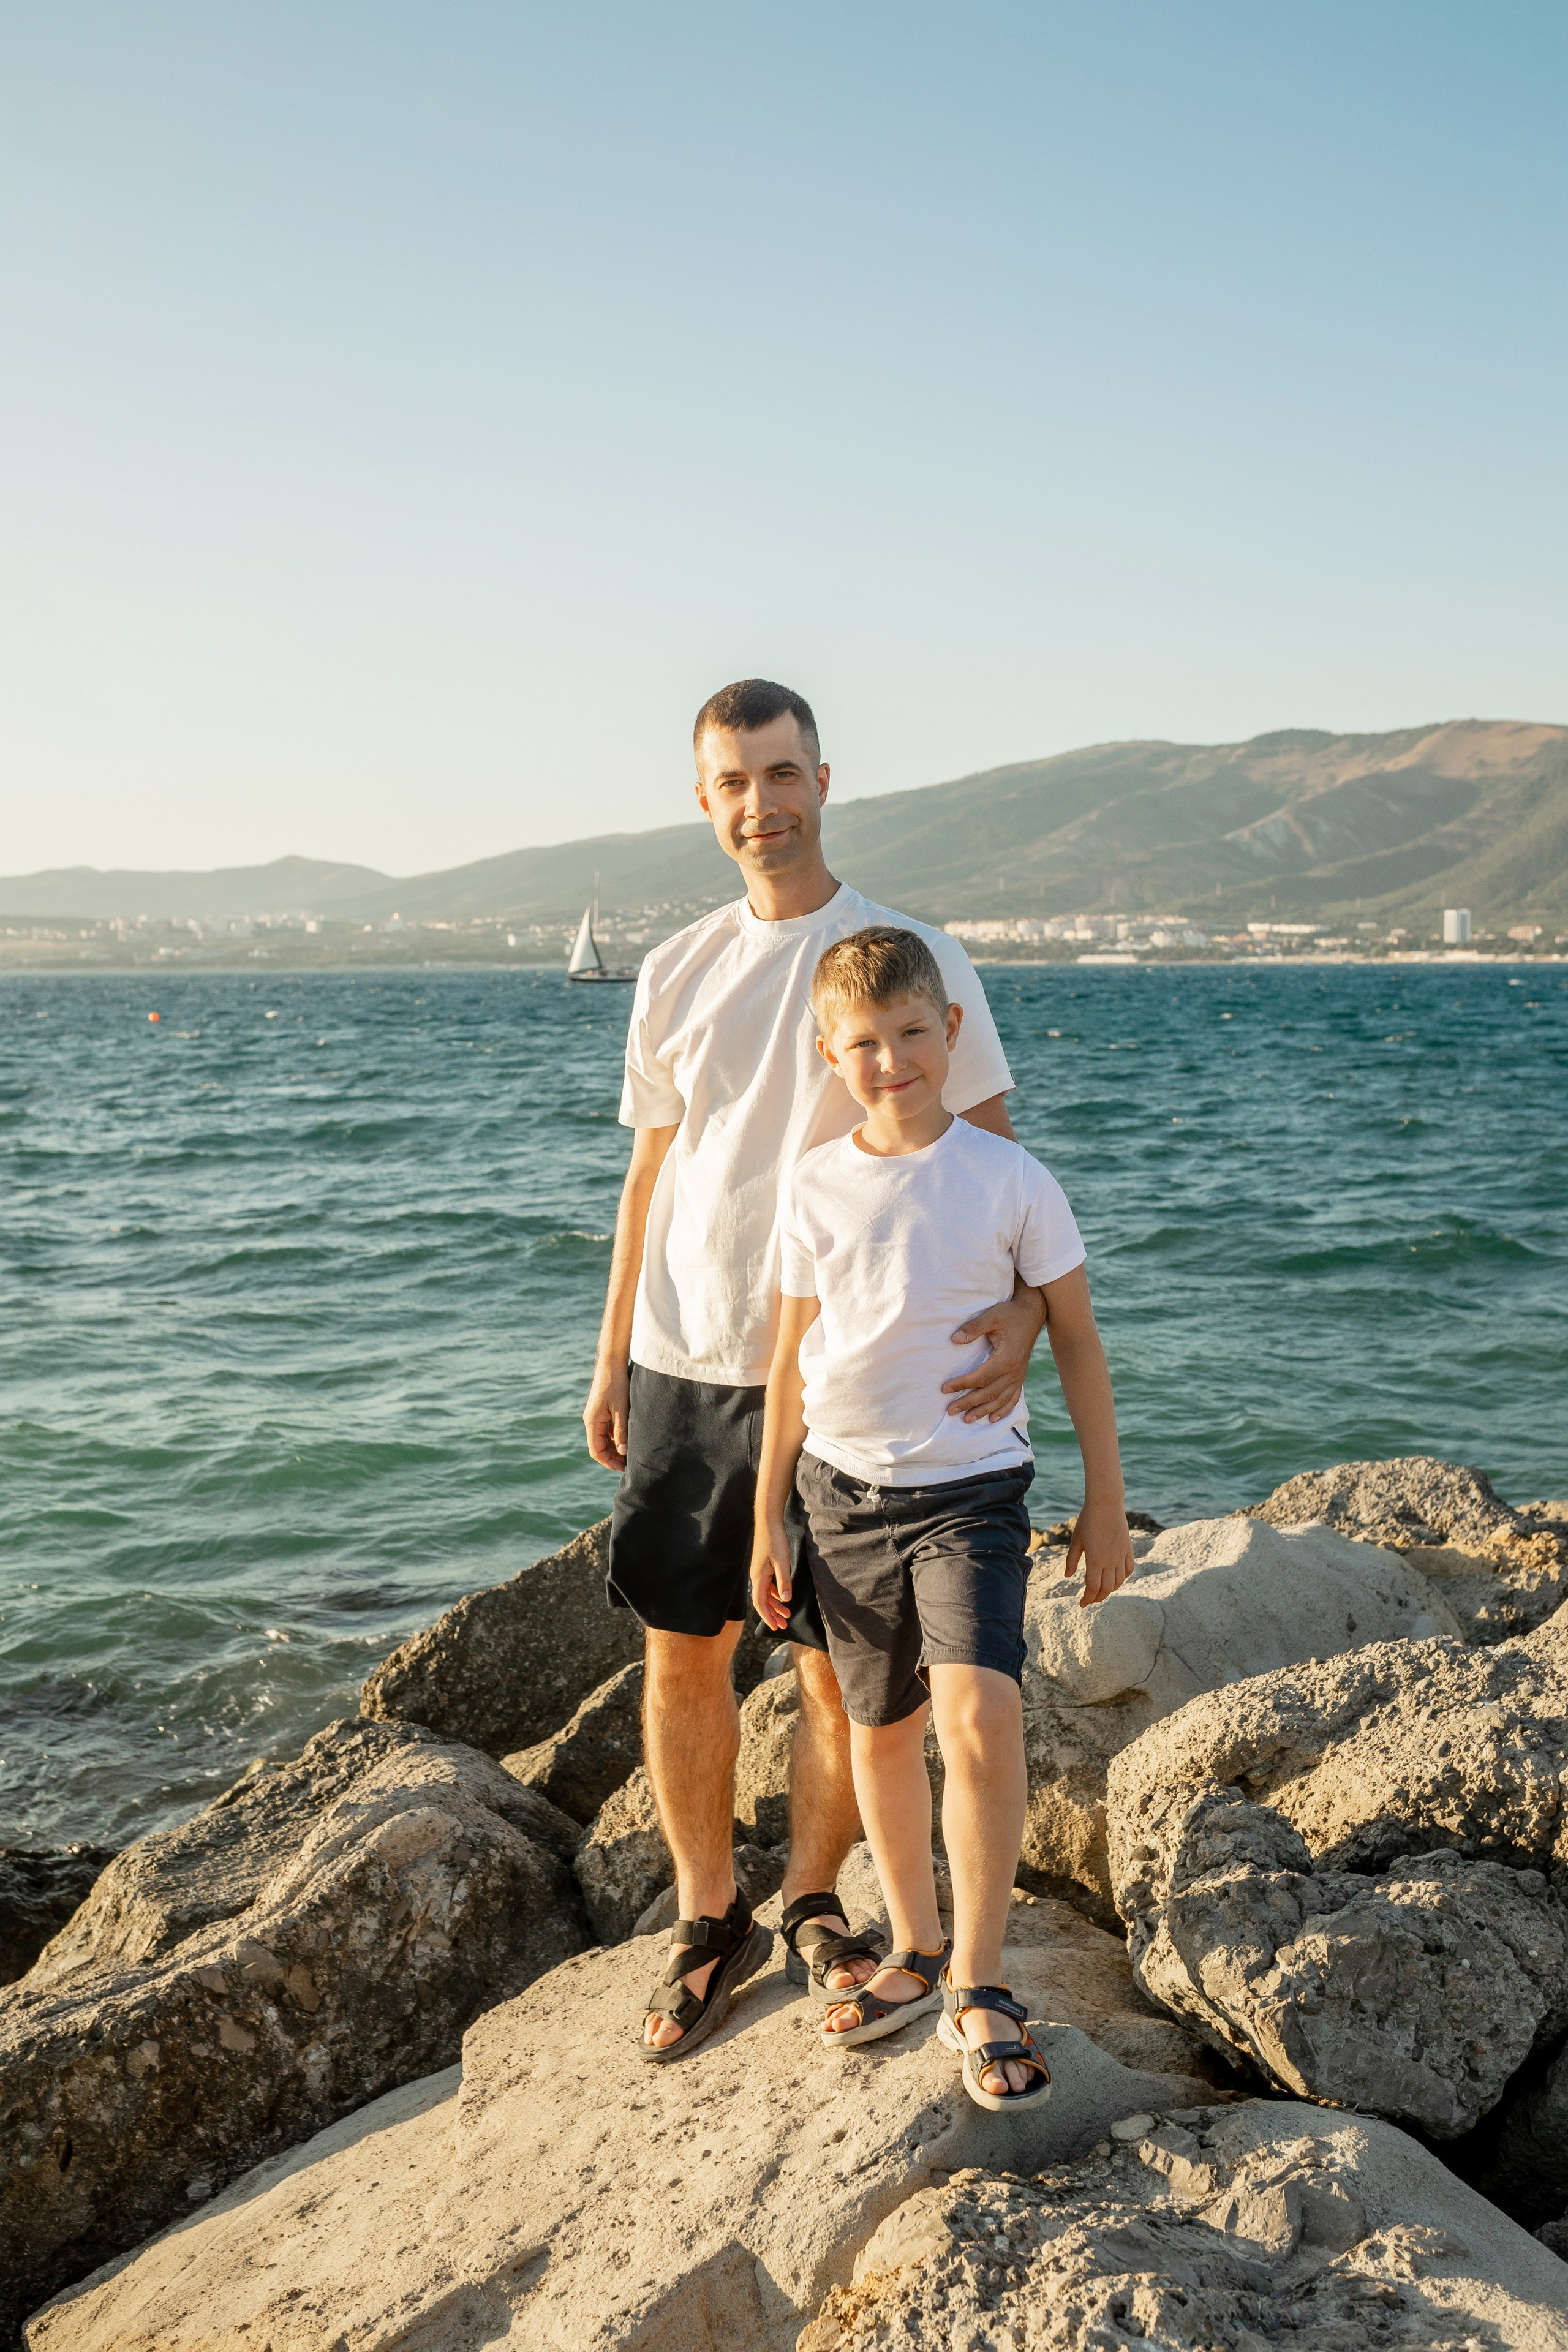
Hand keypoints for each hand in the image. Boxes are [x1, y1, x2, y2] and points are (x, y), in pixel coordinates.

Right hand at [583, 1359, 629, 1471]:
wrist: (611, 1363)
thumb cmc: (616, 1384)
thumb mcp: (622, 1409)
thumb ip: (621, 1431)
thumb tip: (623, 1453)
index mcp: (592, 1422)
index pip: (596, 1451)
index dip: (608, 1462)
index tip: (623, 1467)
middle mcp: (590, 1420)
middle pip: (598, 1447)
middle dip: (612, 1457)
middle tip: (629, 1463)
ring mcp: (595, 1416)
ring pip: (602, 1439)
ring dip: (614, 1448)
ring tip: (630, 1452)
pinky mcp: (601, 1411)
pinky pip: (605, 1430)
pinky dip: (614, 1437)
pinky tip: (627, 1438)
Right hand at [751, 1521, 793, 1631]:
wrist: (768, 1522)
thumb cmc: (775, 1540)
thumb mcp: (782, 1561)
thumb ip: (784, 1580)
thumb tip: (786, 1600)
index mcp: (758, 1577)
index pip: (760, 1603)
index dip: (768, 1617)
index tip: (776, 1627)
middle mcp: (756, 1577)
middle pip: (762, 1601)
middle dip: (772, 1615)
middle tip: (783, 1626)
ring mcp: (759, 1572)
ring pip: (766, 1594)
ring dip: (775, 1605)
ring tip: (787, 1614)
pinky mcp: (764, 1566)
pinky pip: (768, 1586)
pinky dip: (775, 1594)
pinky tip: (783, 1597)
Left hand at [942, 1288, 1045, 1422]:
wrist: (1031, 1315)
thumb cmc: (1010, 1315)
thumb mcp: (992, 1316)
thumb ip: (974, 1327)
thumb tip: (955, 1339)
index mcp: (1006, 1359)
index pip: (980, 1377)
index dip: (962, 1384)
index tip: (945, 1389)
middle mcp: (1014, 1372)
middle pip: (989, 1393)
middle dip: (969, 1403)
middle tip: (951, 1410)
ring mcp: (1018, 1376)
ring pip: (1000, 1400)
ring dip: (983, 1410)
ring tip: (967, 1419)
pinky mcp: (1020, 1376)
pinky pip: (1013, 1398)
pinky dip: (1003, 1410)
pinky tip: (993, 1418)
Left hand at [1063, 1496, 1134, 1606]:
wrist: (1106, 1504)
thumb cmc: (1087, 1520)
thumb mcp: (1076, 1540)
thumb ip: (1072, 1560)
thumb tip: (1067, 1576)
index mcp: (1095, 1560)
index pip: (1093, 1588)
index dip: (1088, 1599)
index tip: (1082, 1604)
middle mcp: (1110, 1561)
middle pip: (1106, 1588)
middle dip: (1098, 1597)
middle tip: (1090, 1600)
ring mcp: (1121, 1555)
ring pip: (1119, 1581)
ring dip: (1110, 1589)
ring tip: (1101, 1590)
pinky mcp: (1128, 1549)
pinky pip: (1129, 1569)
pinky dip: (1123, 1578)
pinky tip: (1117, 1578)